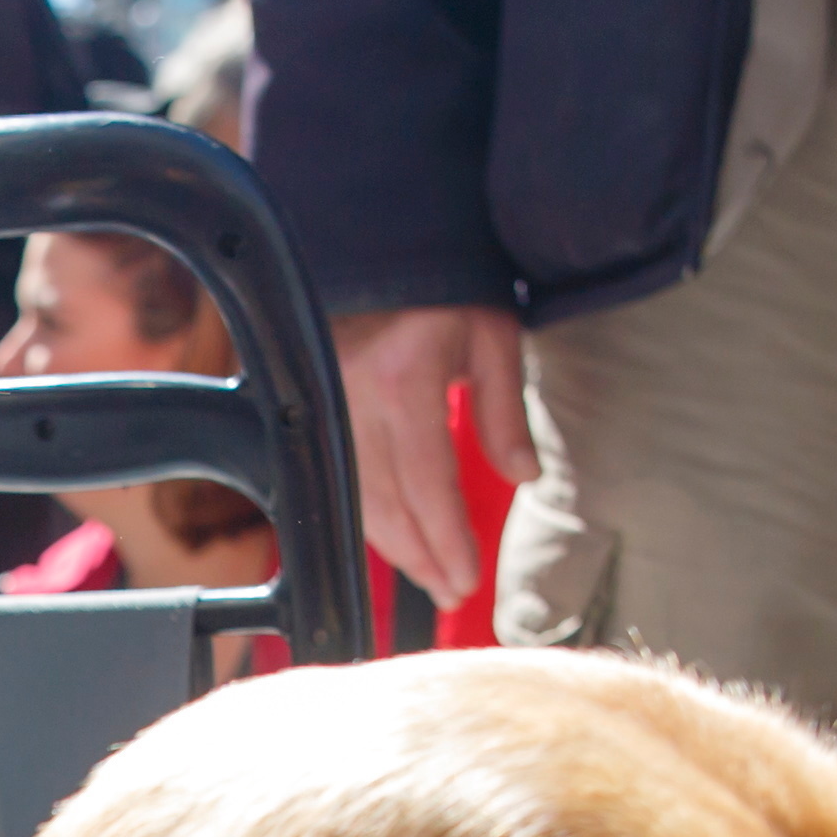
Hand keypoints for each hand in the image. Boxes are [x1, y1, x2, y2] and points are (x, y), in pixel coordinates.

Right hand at [327, 304, 539, 610]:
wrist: (378, 244)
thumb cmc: (441, 283)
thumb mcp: (491, 335)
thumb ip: (505, 410)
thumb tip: (522, 476)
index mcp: (404, 383)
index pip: (426, 487)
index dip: (447, 542)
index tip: (468, 579)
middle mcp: (355, 404)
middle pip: (387, 509)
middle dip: (422, 559)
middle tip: (454, 592)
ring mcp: (326, 408)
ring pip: (356, 503)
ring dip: (395, 548)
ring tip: (431, 576)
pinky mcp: (313, 410)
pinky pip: (338, 482)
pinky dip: (368, 519)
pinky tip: (394, 539)